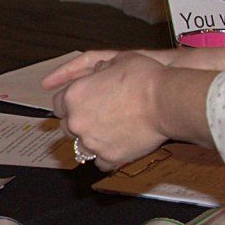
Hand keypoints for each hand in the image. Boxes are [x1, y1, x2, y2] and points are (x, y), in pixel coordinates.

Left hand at [50, 51, 169, 169]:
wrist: (166, 101)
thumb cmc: (144, 78)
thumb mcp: (117, 61)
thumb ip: (101, 69)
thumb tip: (98, 72)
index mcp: (73, 95)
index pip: (58, 104)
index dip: (69, 104)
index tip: (79, 105)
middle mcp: (76, 121)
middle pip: (67, 127)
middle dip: (79, 123)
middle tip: (96, 119)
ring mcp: (91, 142)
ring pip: (81, 147)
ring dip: (91, 141)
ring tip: (107, 135)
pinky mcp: (109, 157)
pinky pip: (101, 163)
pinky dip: (108, 157)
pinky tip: (117, 149)